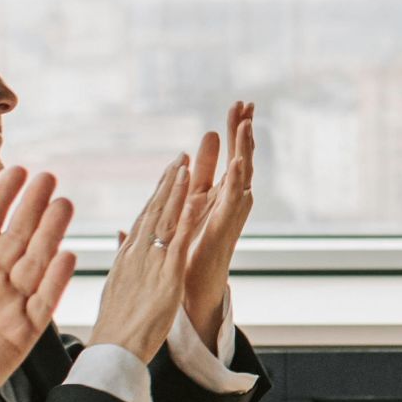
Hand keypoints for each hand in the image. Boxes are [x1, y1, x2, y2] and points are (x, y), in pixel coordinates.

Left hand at [0, 167, 77, 401]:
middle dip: (31, 208)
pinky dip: (55, 282)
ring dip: (50, 235)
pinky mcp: (19, 337)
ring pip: (34, 264)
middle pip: (15, 238)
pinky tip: (67, 256)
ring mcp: (6, 308)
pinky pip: (41, 305)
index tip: (15, 170)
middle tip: (48, 177)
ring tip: (63, 205)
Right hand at [90, 154, 206, 363]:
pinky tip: (196, 199)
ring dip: (177, 190)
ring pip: (166, 219)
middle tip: (179, 157)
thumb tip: (122, 240)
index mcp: (128, 256)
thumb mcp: (117, 285)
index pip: (144, 217)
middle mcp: (137, 253)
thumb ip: (123, 260)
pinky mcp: (167, 276)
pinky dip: (187, 218)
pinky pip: (179, 241)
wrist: (114, 346)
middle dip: (167, 182)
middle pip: (154, 210)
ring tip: (186, 165)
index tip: (166, 173)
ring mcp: (152, 262)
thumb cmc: (116, 324)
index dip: (157, 194)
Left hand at [181, 101, 255, 345]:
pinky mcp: (223, 233)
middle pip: (237, 162)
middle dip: (241, 133)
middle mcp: (225, 207)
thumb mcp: (172, 229)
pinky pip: (231, 205)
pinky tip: (239, 164)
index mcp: (213, 201)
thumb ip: (166, 210)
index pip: (225, 158)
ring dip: (243, 151)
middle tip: (247, 102)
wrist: (190, 298)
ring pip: (239, 178)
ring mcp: (227, 219)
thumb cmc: (183, 267)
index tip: (238, 105)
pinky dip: (236, 184)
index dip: (230, 133)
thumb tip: (154, 192)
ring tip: (247, 124)